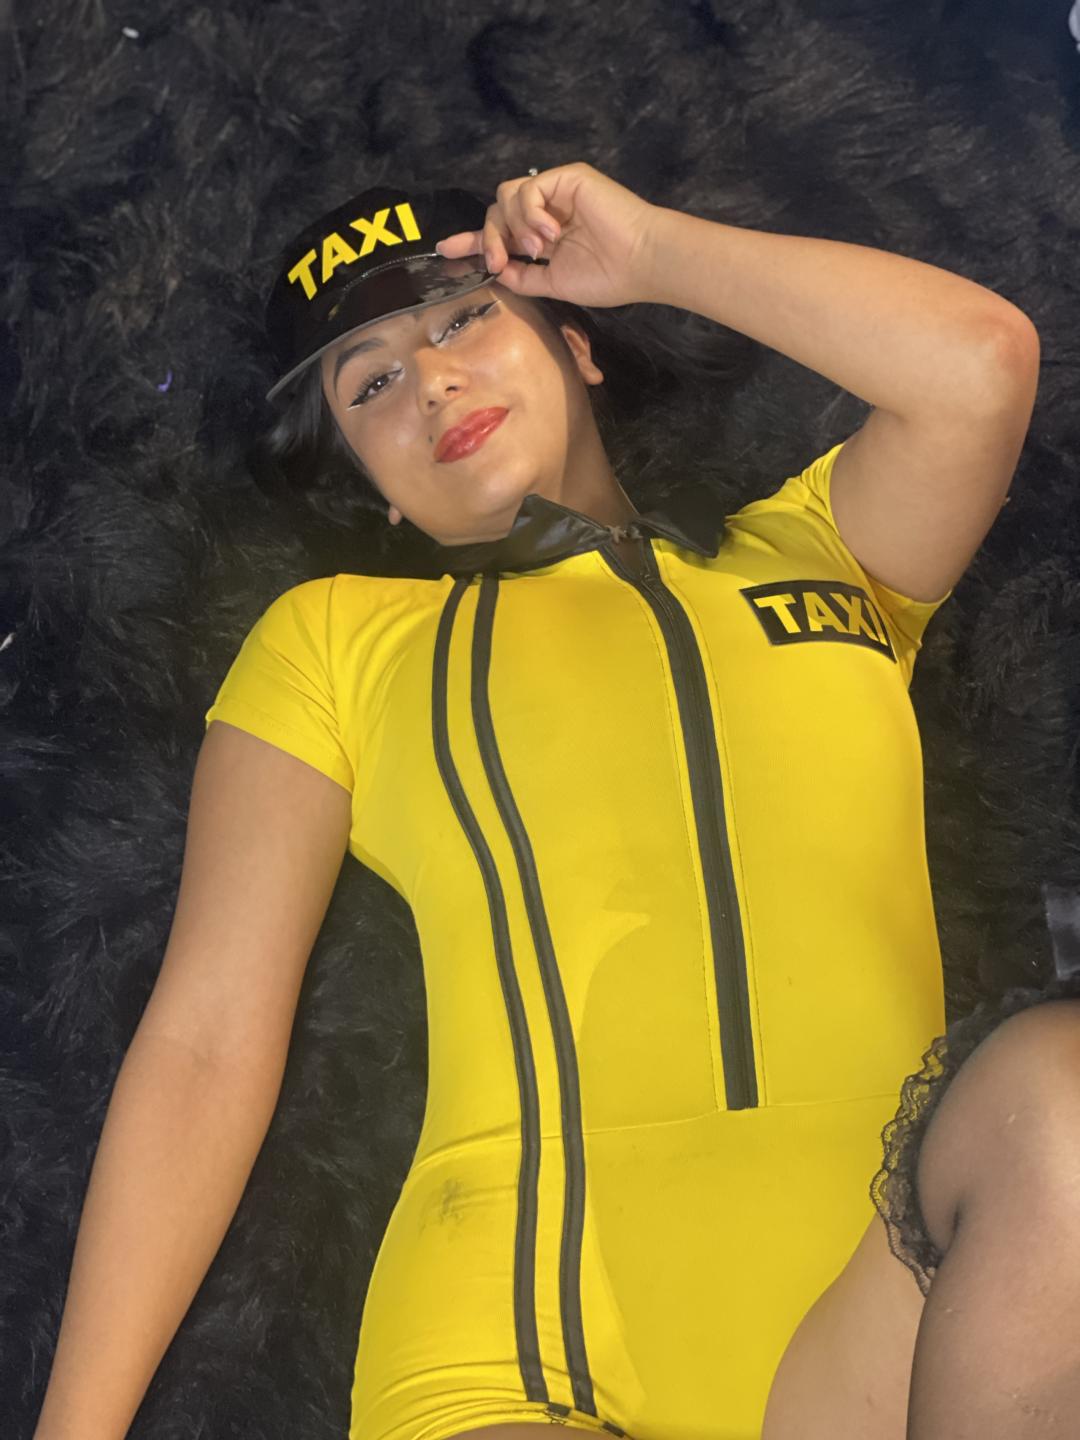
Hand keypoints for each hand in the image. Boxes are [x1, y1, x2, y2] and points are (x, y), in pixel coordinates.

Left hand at [434, 160, 659, 309]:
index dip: (472, 240)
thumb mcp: (554, 284)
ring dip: (514, 228)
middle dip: (490, 239)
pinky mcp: (567, 178)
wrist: (641, 262)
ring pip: (506, 197)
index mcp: (543, 235)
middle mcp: (547, 210)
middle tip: (500, 263)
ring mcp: (556, 192)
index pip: (500, 231)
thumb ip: (524, 277)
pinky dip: (531, 213)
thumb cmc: (608, 276)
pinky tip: (550, 234)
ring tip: (539, 249)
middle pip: (496, 212)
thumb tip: (495, 271)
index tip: (446, 251)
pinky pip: (528, 189)